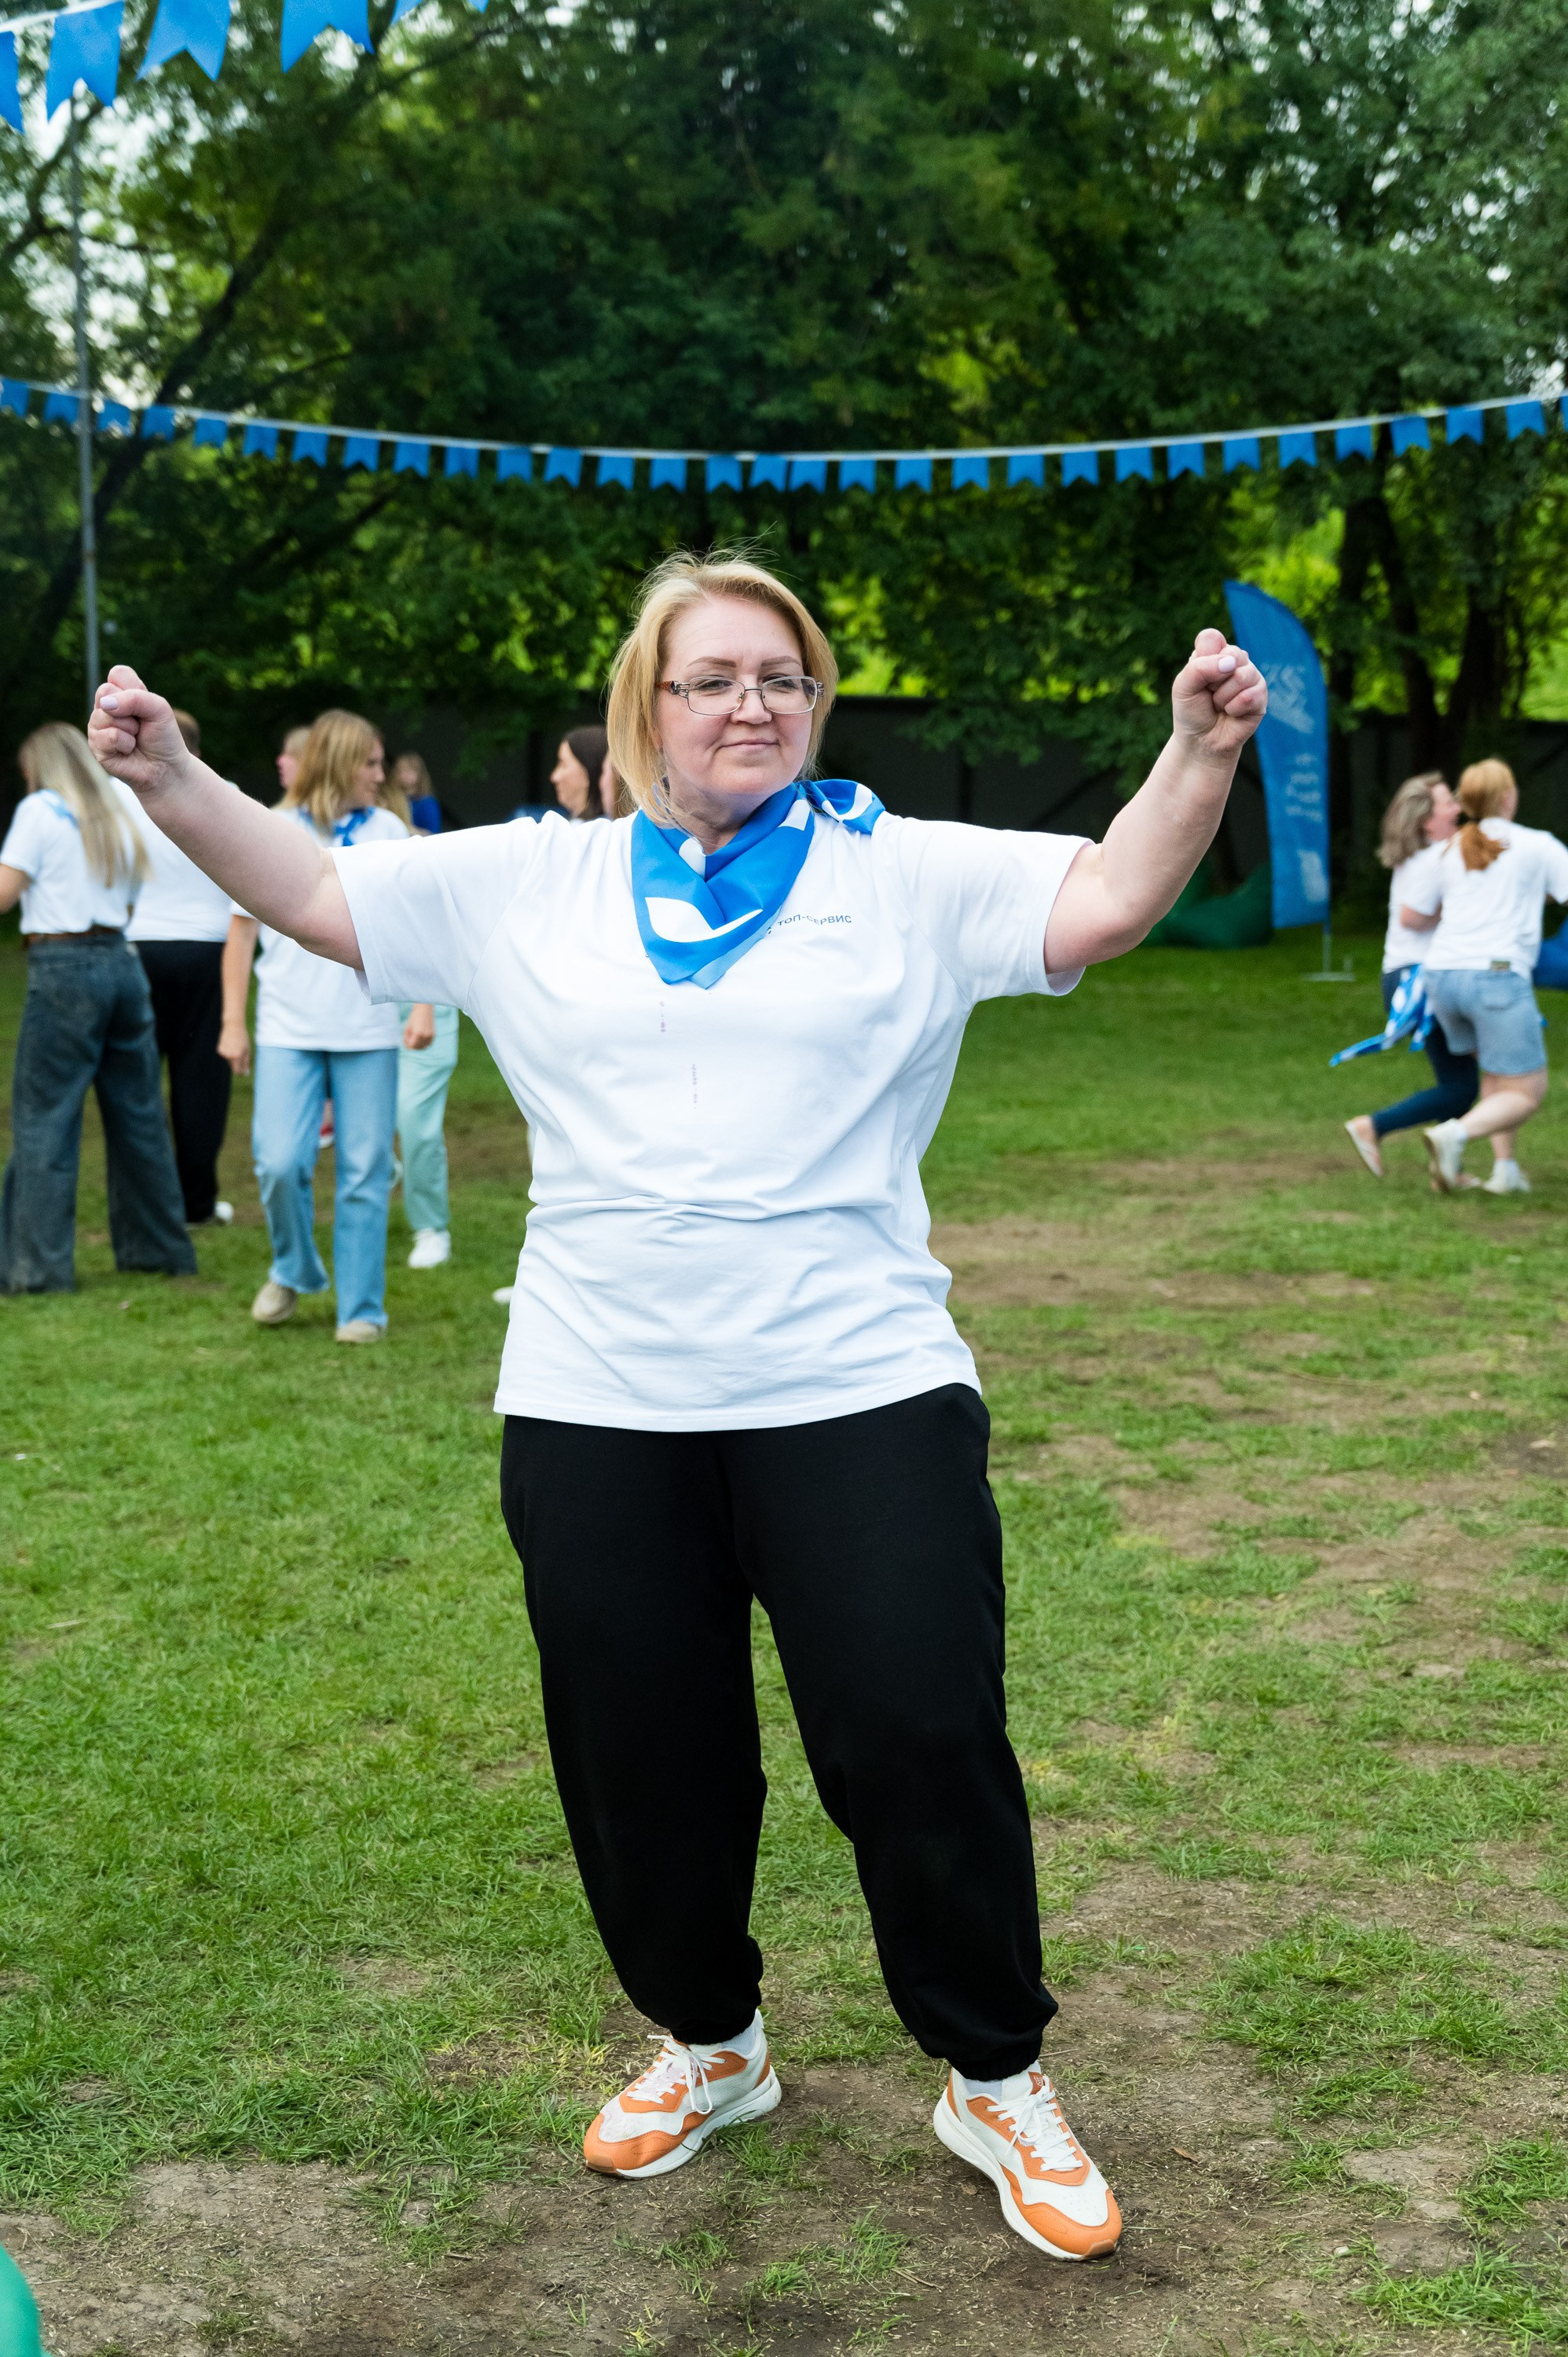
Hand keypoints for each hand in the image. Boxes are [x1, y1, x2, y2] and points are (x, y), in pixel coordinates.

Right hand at [87, 665, 195, 798]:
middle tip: (139, 725)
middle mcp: (105, 707)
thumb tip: (105, 704)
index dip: (135, 689)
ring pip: (105, 715)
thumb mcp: (159, 709)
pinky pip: (107, 736)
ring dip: (129, 729)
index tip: (146, 706)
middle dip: (131, 710)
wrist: (167, 768)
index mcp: (120, 693)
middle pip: (105, 691)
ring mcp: (97, 726)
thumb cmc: (163, 737)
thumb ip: (136, 697)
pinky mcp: (95, 746)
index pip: (117, 674)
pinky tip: (128, 750)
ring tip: (135, 739)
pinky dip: (124, 744)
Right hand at [218, 1018, 250, 1075]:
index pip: (237, 1071)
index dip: (241, 1072)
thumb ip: (246, 1062)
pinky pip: (225, 1055)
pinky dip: (228, 1052)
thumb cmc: (242, 1037)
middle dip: (237, 1064)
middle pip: (233, 1067)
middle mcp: (229, 1056)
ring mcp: (223, 1053)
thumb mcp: (247, 1050)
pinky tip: (230, 1044)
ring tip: (236, 1046)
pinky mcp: (219, 1050)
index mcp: (238, 1056)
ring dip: (232, 1057)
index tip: (243, 1070)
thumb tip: (245, 1073)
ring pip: (228, 1061)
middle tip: (241, 1055)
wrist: (233, 1026)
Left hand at [403, 1004, 435, 1049]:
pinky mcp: (433, 1034)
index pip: (411, 1046)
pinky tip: (420, 1037)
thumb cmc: (414, 1017)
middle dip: (412, 1044)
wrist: (424, 1009)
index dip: (406, 1044)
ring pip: (423, 1047)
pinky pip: (428, 1044)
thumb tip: (409, 1048)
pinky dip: (424, 1043)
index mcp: (418, 1034)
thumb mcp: (407, 1028)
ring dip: (418, 1045)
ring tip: (414, 1037)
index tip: (405, 1037)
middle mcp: (425, 1036)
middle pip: (417, 1048)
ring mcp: (430, 1036)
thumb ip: (407, 1039)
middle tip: (409, 1036)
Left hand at [1171, 628, 1266, 762]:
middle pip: (1231, 655)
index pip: (1212, 638)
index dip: (1203, 659)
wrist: (1201, 742)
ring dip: (1224, 697)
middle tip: (1210, 694)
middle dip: (1213, 682)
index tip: (1198, 678)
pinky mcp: (1261, 696)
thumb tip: (1231, 663)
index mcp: (1214, 652)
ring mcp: (1251, 677)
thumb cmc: (1191, 711)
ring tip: (1220, 705)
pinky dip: (1234, 709)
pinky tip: (1232, 713)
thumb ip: (1199, 667)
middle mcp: (1235, 660)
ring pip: (1242, 675)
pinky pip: (1250, 696)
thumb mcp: (1183, 686)